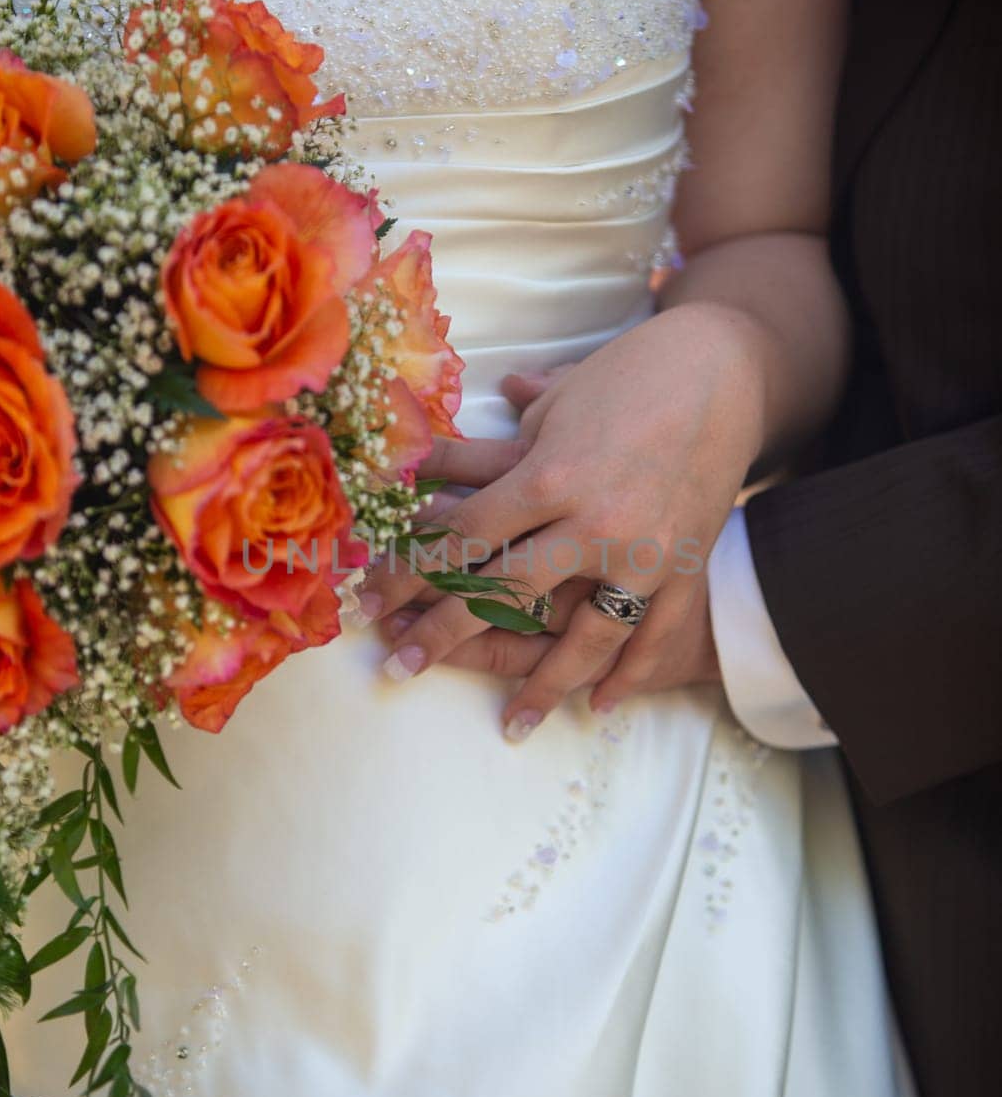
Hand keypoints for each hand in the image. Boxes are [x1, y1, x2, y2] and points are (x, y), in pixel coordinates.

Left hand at [360, 301, 764, 738]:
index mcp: (551, 476)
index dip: (409, 570)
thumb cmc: (627, 375)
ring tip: (512, 725)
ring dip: (544, 685)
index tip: (370, 598)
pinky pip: (653, 633)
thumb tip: (427, 456)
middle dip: (442, 633)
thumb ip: (495, 447)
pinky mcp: (684, 565)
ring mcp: (643, 552)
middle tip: (395, 669)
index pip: (463, 537)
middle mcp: (593, 524)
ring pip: (583, 637)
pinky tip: (598, 706)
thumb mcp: (553, 404)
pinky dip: (629, 674)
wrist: (726, 371)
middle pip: (502, 592)